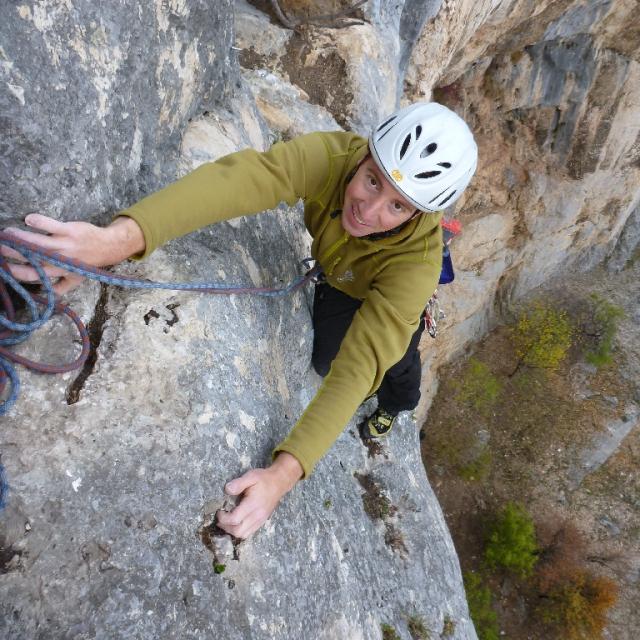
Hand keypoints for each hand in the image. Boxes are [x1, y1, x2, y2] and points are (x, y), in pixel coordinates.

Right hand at [1, 213, 144, 294]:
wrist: (107, 247)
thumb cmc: (88, 263)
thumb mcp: (76, 279)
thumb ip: (60, 287)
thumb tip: (46, 296)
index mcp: (57, 271)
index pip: (33, 275)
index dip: (15, 272)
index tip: (3, 266)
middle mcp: (59, 260)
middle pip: (32, 258)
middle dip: (13, 253)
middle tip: (0, 247)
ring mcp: (65, 245)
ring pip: (39, 242)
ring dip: (21, 237)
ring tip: (7, 232)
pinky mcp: (70, 231)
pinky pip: (53, 226)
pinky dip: (40, 222)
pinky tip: (29, 219)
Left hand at [216, 452, 302, 538]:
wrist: (279, 482)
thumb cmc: (264, 479)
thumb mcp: (251, 476)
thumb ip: (239, 483)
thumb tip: (227, 490)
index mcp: (253, 504)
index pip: (235, 519)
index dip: (223, 518)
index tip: (219, 510)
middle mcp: (257, 515)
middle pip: (238, 531)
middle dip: (226, 527)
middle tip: (221, 517)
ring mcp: (260, 520)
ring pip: (243, 534)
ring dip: (232, 530)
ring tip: (226, 521)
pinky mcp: (262, 522)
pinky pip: (248, 533)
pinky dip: (239, 530)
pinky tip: (235, 522)